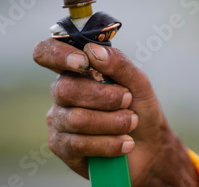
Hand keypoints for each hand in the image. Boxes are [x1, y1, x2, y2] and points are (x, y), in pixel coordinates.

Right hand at [33, 39, 198, 186]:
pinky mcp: (62, 147)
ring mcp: (59, 120)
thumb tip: (92, 50)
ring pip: (76, 119)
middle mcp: (62, 92)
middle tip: (128, 100)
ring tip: (132, 123)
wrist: (151, 147)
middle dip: (104, 96)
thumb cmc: (141, 109)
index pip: (47, 52)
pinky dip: (108, 143)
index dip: (58, 54)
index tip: (83, 62)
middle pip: (66, 89)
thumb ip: (118, 63)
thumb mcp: (138, 82)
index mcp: (76, 70)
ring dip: (112, 122)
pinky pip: (78, 144)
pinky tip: (125, 143)